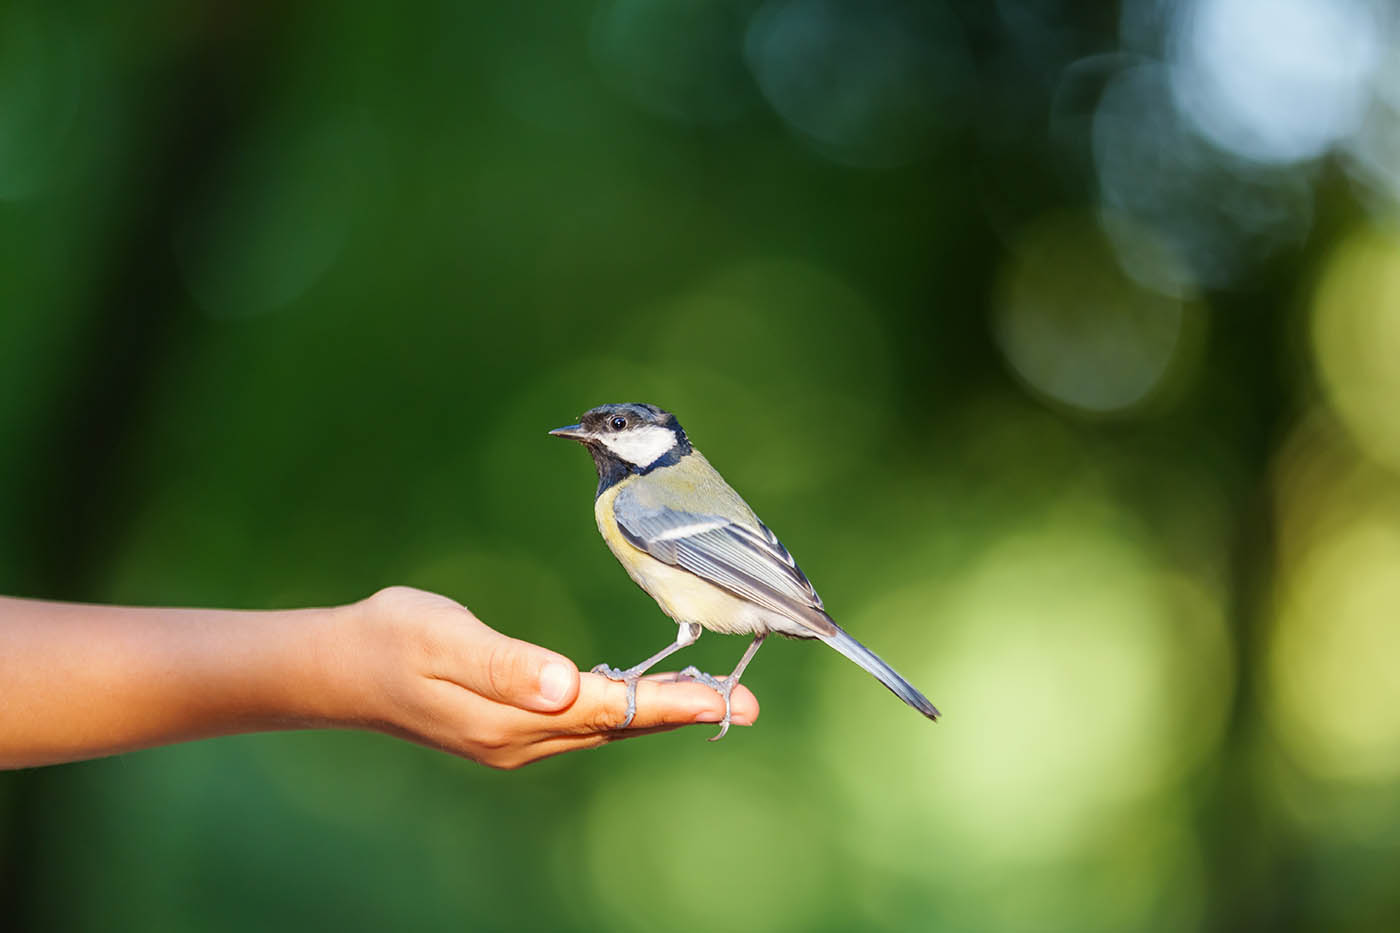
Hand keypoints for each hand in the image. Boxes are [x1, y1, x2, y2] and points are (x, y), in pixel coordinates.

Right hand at [342, 587, 759, 768]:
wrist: (338, 669)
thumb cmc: (389, 638)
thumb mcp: (442, 636)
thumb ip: (506, 662)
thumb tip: (567, 685)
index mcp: (512, 719)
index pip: (609, 710)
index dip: (670, 701)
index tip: (724, 697)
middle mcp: (521, 741)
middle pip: (620, 727)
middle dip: (684, 711)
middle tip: (750, 703)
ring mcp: (514, 742)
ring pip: (604, 728)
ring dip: (659, 713)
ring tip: (712, 696)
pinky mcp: (506, 731)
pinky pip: (581, 724)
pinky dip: (621, 709)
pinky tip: (641, 696)